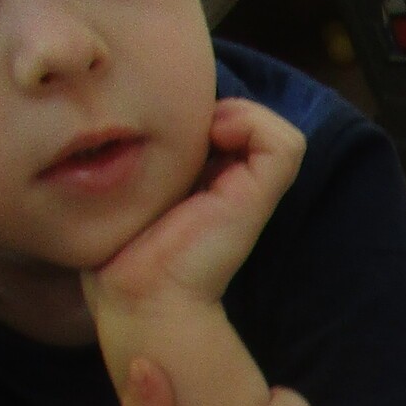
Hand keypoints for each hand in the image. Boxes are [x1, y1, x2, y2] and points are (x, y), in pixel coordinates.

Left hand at [86, 99, 305, 314]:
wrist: (142, 296)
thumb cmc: (122, 250)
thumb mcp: (123, 190)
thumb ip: (138, 161)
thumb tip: (148, 121)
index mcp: (206, 186)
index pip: (222, 125)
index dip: (196, 112)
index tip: (163, 125)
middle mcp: (234, 186)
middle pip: (247, 122)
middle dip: (211, 109)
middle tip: (180, 126)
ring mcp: (252, 193)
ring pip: (274, 130)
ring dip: (239, 113)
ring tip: (203, 133)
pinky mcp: (258, 198)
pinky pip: (283, 142)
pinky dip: (252, 124)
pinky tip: (215, 138)